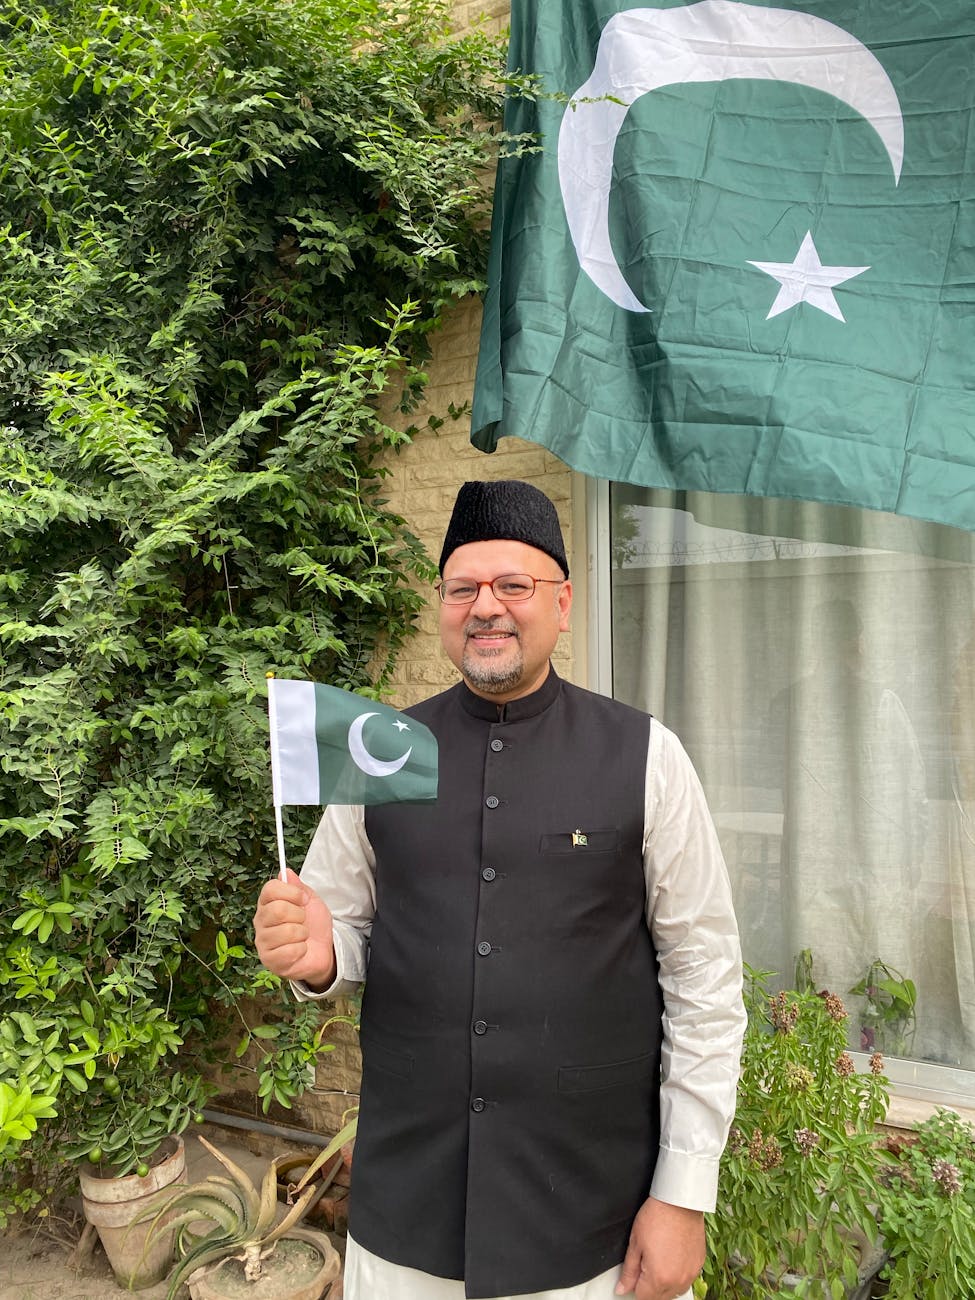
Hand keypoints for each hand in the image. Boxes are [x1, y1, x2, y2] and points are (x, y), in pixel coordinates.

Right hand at [253, 869, 335, 988]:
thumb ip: (298, 887)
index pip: (270, 889)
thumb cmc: (313, 925)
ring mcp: (263, 942)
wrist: (323, 950)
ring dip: (302, 933)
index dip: (291, 892)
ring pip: (287, 931)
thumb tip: (286, 871)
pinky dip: (301, 949)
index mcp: (268, 903)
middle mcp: (260, 921)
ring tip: (301, 936)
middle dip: (299, 915)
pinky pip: (290, 951)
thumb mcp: (311, 901)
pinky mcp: (269, 960)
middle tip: (302, 920)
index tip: (303, 899)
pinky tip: (299, 950)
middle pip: (278, 910)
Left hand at [615, 1197, 704, 1299]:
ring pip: (674, 1292)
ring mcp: (690, 1274)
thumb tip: (622, 1288)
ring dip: (664, 1285)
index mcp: (658, 1278)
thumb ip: (629, 1271)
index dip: (635, 1287)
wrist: (680, 1202)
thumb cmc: (657, 1217)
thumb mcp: (635, 1243)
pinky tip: (672, 1259)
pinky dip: (678, 1276)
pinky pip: (686, 1281)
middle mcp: (677, 1281)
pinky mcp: (699, 1265)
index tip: (633, 1275)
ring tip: (659, 1261)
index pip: (642, 1298)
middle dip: (649, 1287)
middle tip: (645, 1264)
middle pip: (658, 1298)